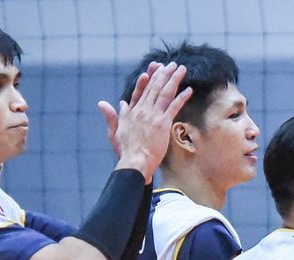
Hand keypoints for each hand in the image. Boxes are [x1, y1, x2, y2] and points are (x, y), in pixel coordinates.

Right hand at [98, 61, 190, 180]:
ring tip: (180, 69)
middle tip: (171, 64)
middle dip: (162, 74)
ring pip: (164, 93)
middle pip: (153, 88)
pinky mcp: (162, 123)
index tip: (151, 69)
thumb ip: (113, 116)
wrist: (135, 161)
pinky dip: (181, 97)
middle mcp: (142, 110)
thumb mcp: (115, 131)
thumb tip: (105, 104)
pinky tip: (188, 89)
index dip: (146, 80)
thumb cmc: (125, 150)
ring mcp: (152, 115)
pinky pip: (173, 106)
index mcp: (131, 112)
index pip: (139, 92)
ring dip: (173, 79)